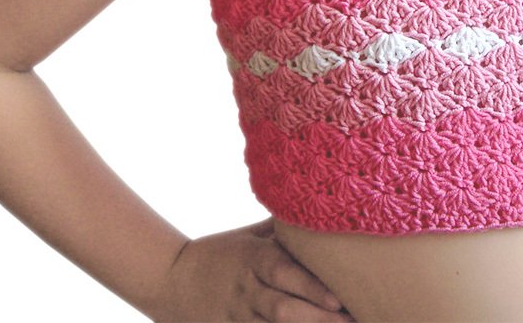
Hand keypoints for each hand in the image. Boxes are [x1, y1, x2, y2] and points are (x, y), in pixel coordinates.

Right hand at [150, 216, 354, 321]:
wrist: (170, 279)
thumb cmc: (221, 253)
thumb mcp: (249, 237)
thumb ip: (282, 230)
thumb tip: (321, 211)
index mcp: (254, 259)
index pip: (285, 273)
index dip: (311, 288)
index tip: (340, 300)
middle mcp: (247, 289)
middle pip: (282, 308)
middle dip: (317, 319)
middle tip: (351, 322)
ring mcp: (237, 315)